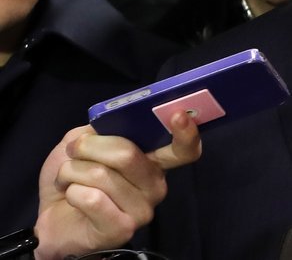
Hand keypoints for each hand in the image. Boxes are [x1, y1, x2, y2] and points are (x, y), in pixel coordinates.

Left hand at [34, 113, 199, 259]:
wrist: (50, 218)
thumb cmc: (73, 177)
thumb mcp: (84, 141)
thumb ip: (101, 129)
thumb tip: (108, 123)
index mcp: (154, 161)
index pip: (185, 150)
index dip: (186, 133)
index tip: (177, 115)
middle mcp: (156, 185)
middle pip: (127, 154)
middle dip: (88, 146)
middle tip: (74, 150)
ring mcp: (143, 210)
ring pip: (102, 175)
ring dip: (71, 171)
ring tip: (68, 180)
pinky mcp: (122, 230)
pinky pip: (92, 199)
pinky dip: (71, 192)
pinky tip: (71, 197)